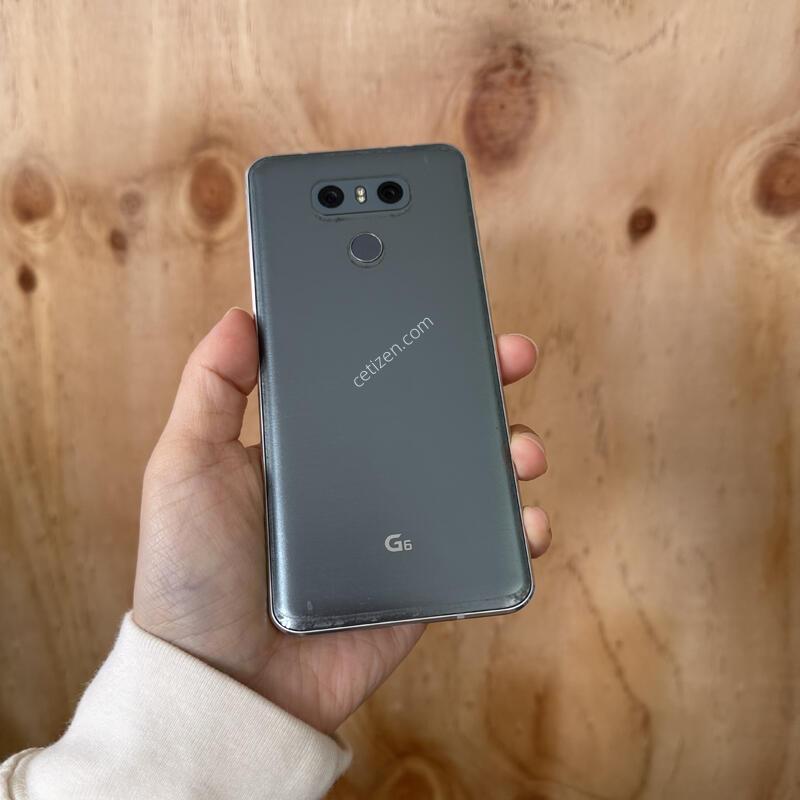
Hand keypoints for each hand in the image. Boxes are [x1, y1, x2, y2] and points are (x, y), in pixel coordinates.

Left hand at [133, 308, 550, 734]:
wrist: (225, 682)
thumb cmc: (194, 572)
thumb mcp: (186, 466)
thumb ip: (211, 390)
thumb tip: (243, 315)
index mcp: (316, 445)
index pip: (375, 380)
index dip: (414, 344)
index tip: (447, 312)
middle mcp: (364, 478)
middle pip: (435, 420)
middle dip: (481, 384)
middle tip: (509, 357)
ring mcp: (399, 531)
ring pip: (470, 478)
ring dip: (510, 450)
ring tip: (521, 447)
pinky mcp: (423, 580)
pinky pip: (482, 549)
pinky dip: (517, 531)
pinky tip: (528, 520)